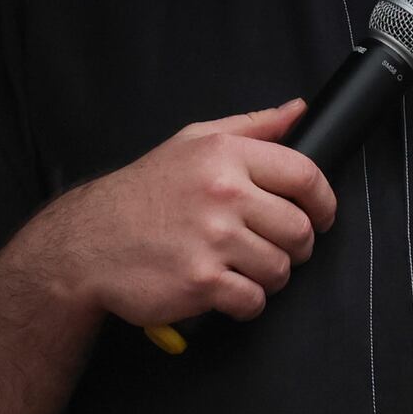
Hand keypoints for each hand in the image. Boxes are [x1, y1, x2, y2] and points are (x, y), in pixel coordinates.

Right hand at [41, 103, 336, 328]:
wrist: (88, 242)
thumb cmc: (144, 193)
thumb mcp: (192, 143)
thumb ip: (251, 127)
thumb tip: (298, 111)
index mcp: (225, 155)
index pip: (305, 175)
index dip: (324, 201)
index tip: (322, 216)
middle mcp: (223, 193)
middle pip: (299, 229)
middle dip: (296, 246)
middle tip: (276, 247)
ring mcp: (213, 238)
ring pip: (280, 268)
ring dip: (269, 275)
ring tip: (241, 266)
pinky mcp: (202, 280)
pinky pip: (253, 300)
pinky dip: (246, 302)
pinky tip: (224, 289)